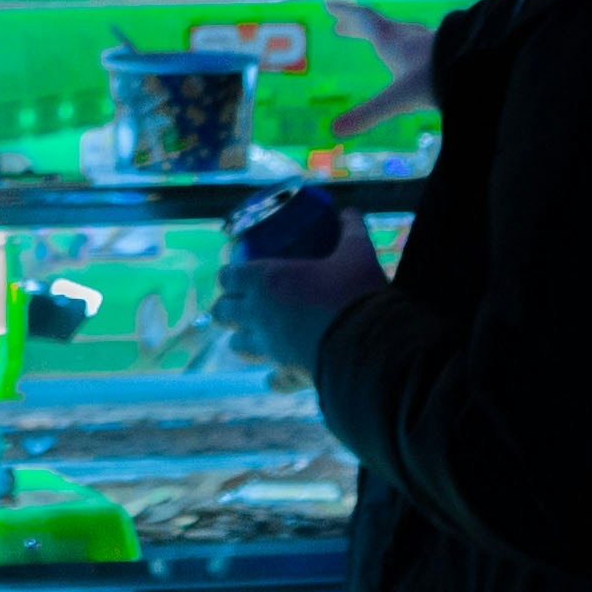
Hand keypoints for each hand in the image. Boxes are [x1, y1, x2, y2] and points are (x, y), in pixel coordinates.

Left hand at [216, 216, 386, 368]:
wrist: (368, 346)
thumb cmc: (355, 293)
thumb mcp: (357, 253)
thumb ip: (351, 231)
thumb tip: (351, 212)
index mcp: (266, 281)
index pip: (228, 276)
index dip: (229, 275)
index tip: (235, 274)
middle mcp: (258, 315)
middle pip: (222, 312)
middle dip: (227, 307)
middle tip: (239, 303)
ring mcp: (269, 348)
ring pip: (237, 345)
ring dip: (242, 338)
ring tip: (253, 335)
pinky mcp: (286, 373)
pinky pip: (271, 379)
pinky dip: (272, 376)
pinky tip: (278, 375)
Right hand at [323, 1, 440, 138]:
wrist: (479, 67)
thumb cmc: (436, 79)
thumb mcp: (397, 99)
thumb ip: (368, 114)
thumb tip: (334, 131)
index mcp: (392, 42)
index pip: (365, 20)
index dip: (346, 12)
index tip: (329, 4)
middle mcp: (408, 37)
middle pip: (378, 25)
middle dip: (356, 25)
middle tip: (338, 29)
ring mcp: (427, 42)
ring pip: (399, 31)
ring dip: (381, 32)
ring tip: (373, 38)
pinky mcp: (444, 50)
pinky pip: (418, 42)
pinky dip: (404, 43)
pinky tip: (412, 54)